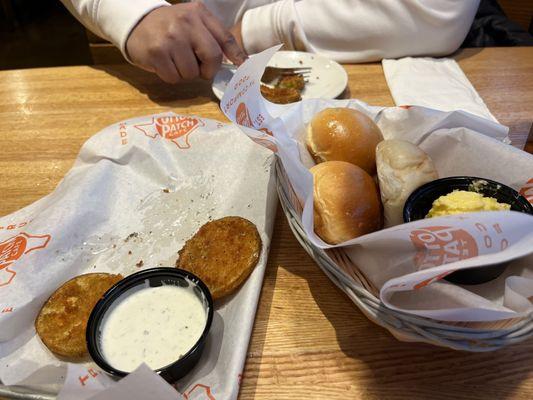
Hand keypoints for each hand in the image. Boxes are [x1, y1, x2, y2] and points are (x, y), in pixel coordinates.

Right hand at [126, 3, 246, 83]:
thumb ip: (214, 37)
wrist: (136, 23)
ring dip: (186, 74)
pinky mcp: (156, 53)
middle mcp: (186, 23)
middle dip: (208, 70)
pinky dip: (171, 76)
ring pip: (191, 72)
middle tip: (199, 69)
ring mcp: (170, 38)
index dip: (237, 56)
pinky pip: (174, 77)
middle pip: (212, 57)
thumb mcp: (193, 23)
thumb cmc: (170, 28)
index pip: (225, 38)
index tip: (243, 67)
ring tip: (176, 61)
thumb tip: (239, 61)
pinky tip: (165, 64)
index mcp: (199, 14)